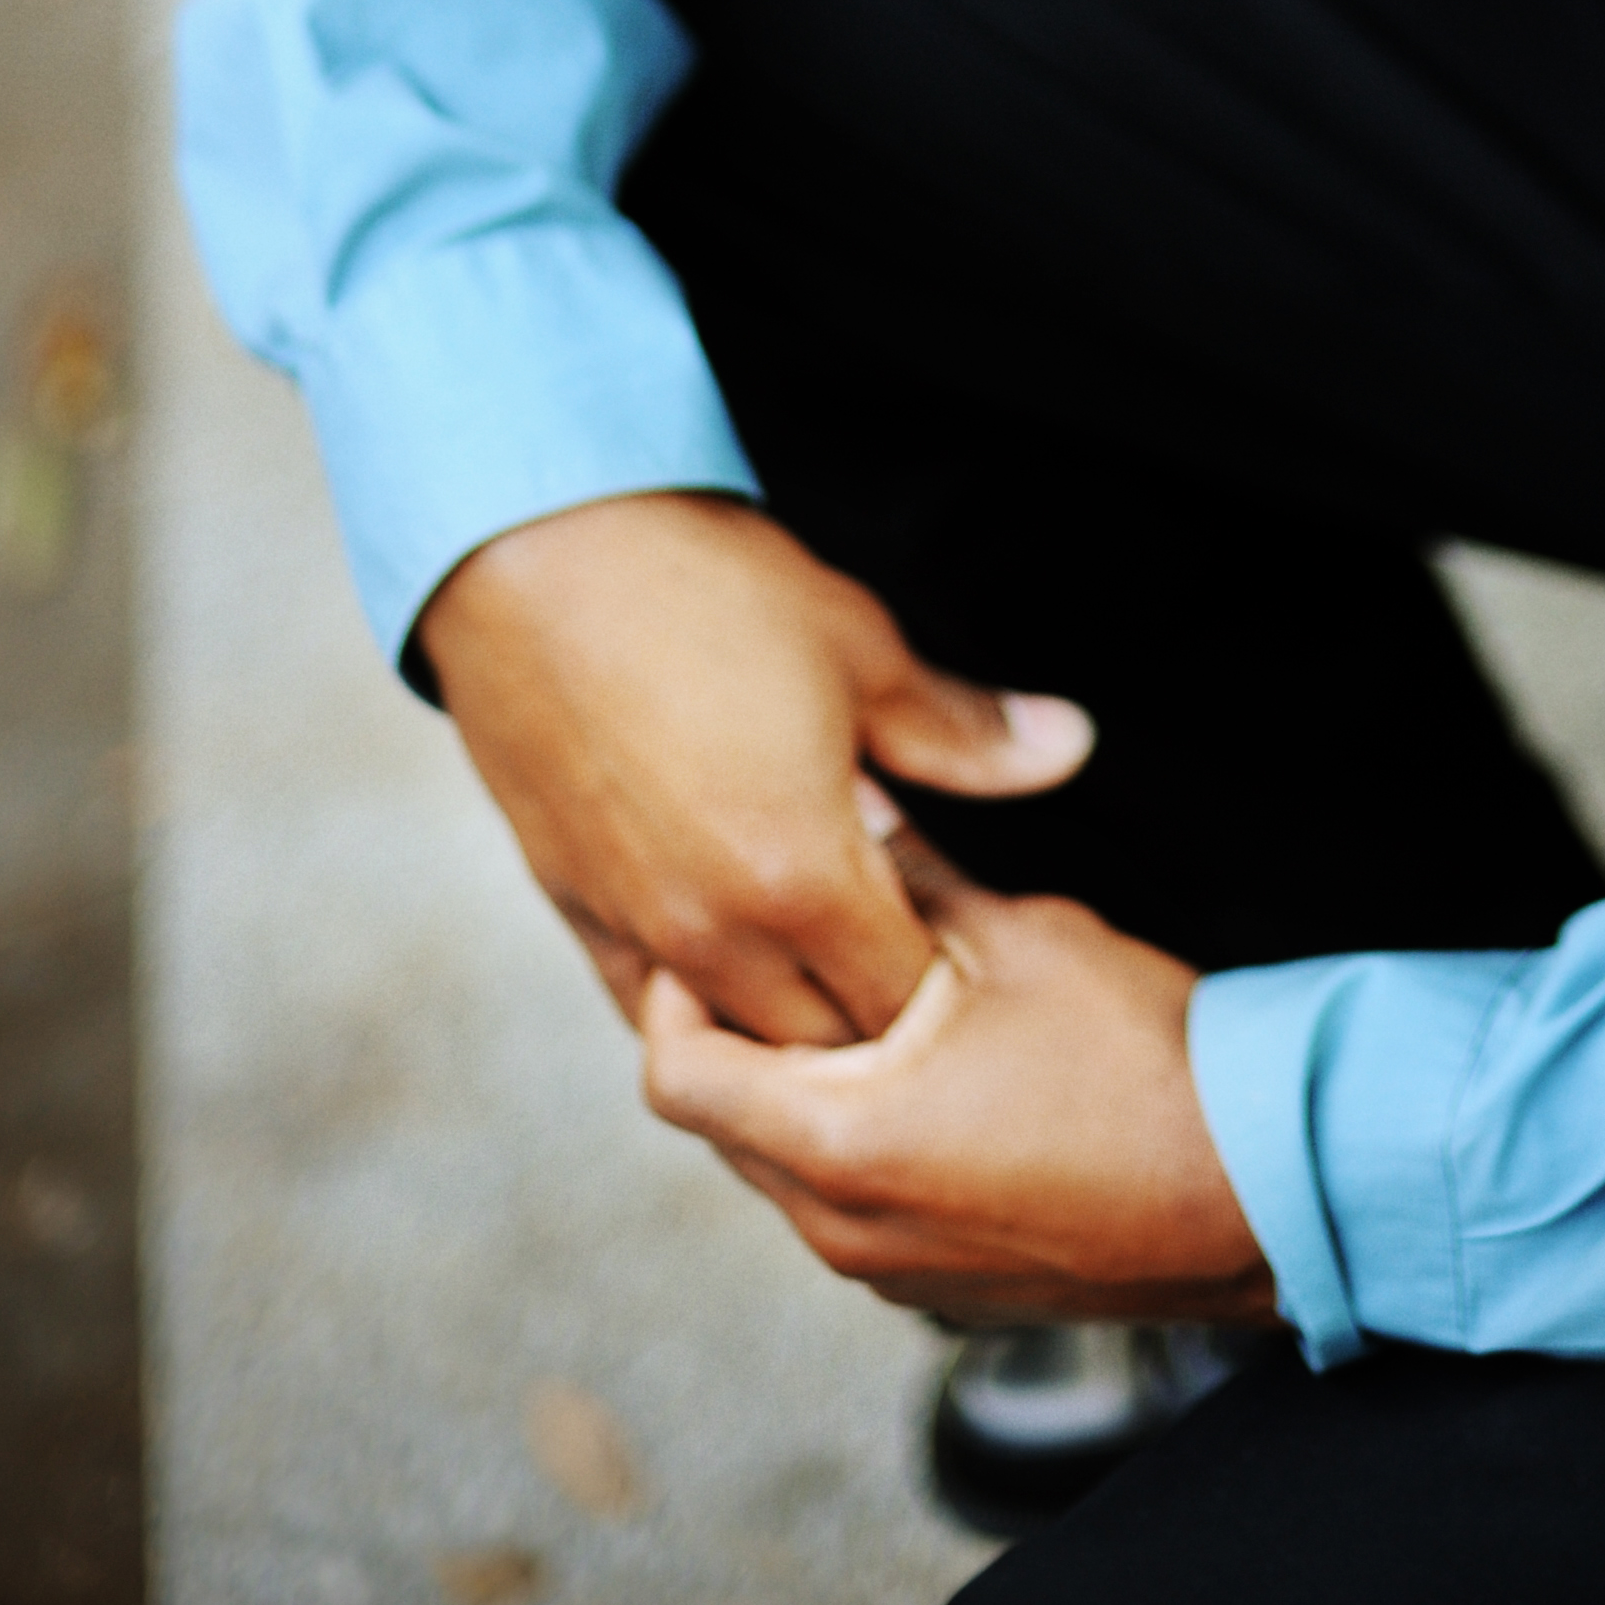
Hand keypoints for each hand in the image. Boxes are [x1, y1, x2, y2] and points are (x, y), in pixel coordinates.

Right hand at [414, 490, 1092, 1043]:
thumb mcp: (858, 647)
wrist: (534, 553)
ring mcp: (633, 928)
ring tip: (818, 950)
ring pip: (728, 1041)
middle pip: (819, 1051)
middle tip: (897, 941)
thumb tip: (1069, 746)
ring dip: (782, 1016)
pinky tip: (727, 952)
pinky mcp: (572, 906)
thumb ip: (963, 729)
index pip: (902, 1000)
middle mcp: (712, 932)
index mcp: (801, 877)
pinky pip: (642, 1005)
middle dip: (871, 1020)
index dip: (944, 979)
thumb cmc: (700, 590)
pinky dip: (694, 1001)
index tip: (960, 932)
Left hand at [639, 822, 1274, 1323]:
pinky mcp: (938, 1289)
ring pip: (785, 1166)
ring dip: (803, 1085)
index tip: (720, 919)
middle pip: (721, 1121)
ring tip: (866, 997)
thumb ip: (912, 875)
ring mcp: (889, 1271)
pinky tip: (927, 1072)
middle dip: (742, 1028)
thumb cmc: (1145, 1069)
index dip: (676, 986)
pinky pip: (850, 1207)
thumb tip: (855, 805)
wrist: (1260, 1192)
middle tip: (788, 938)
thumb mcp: (1016, 937)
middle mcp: (841, 1227)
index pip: (674, 1073)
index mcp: (839, 1141)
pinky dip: (857, 1138)